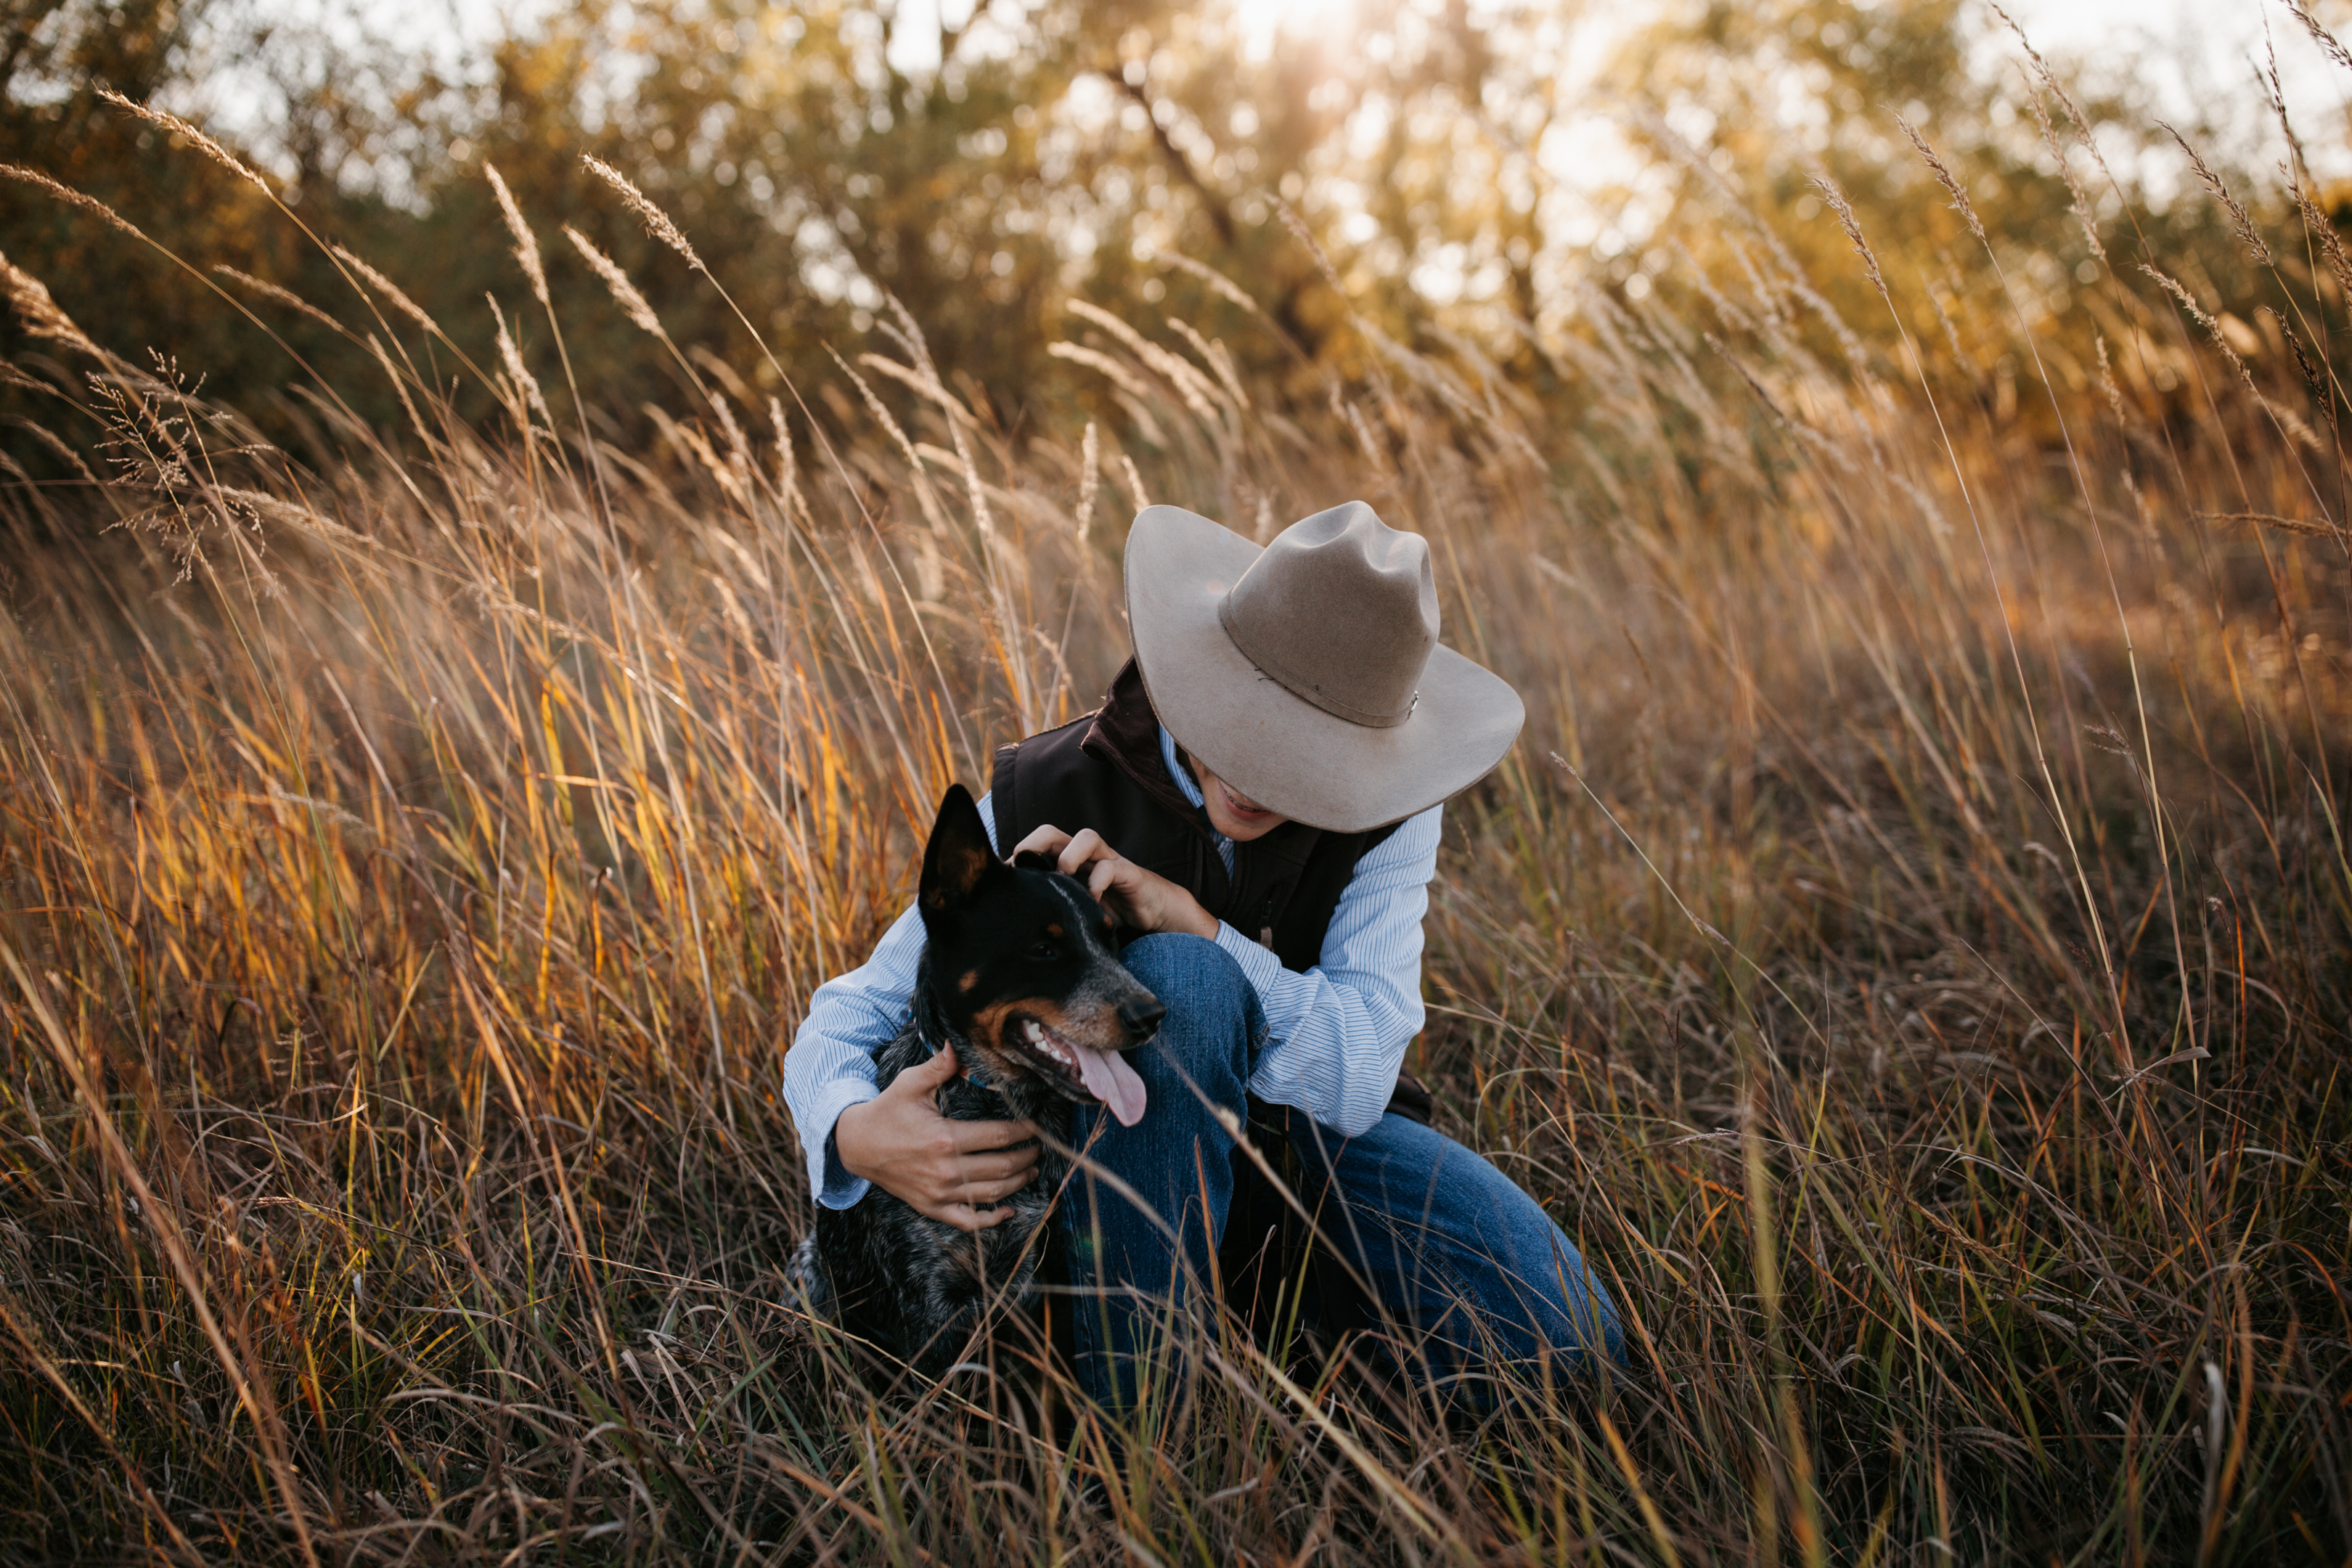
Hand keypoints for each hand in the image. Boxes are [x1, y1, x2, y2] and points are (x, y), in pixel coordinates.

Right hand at [832, 1044, 1040, 1231]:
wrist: (857, 1145)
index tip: (1036, 1126)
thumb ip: (940, 1066)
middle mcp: (945, 1171)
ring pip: (992, 1194)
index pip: (999, 1136)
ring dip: (1018, 1183)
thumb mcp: (911, 1084)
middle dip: (1027, 1157)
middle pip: (1002, 1167)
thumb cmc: (887, 1111)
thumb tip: (959, 1044)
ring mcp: (939, 1194)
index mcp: (945, 1139)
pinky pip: (968, 1222)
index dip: (1023, 1131)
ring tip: (1031, 1170)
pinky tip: (1009, 1211)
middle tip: (1039, 1148)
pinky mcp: (931, 1207)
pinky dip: (992, 1221)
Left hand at [1014, 824, 1216, 938]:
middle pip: (1053, 834)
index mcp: (1066, 863)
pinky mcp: (1129, 874)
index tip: (1001, 880)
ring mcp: (1108, 861)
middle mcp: (1084, 857)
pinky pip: (1112, 867)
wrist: (1155, 915)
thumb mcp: (1074, 910)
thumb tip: (1013, 931)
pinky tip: (1091, 899)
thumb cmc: (1109, 911)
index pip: (1036, 848)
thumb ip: (1052, 911)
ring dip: (1069, 855)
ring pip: (1086, 838)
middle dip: (1034, 844)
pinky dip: (1098, 880)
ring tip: (1061, 877)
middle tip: (1020, 867)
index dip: (1017, 858)